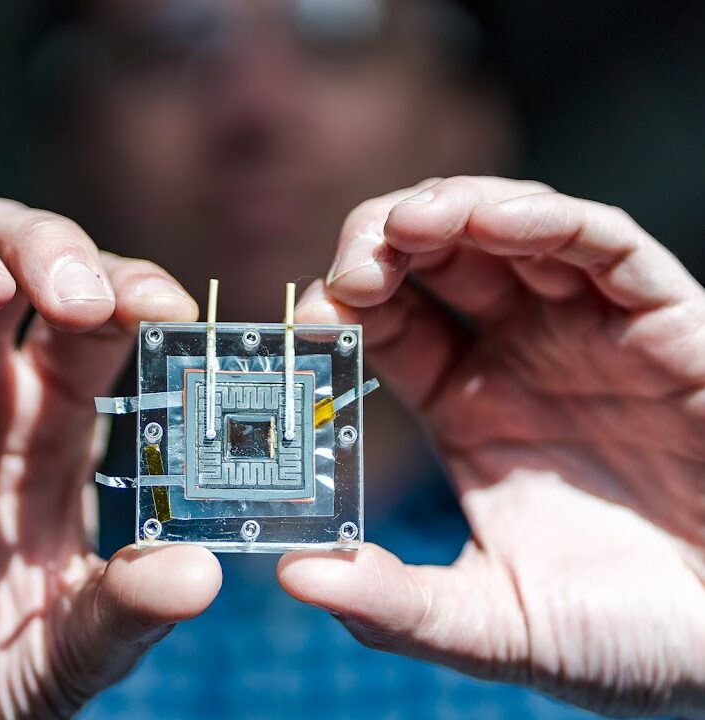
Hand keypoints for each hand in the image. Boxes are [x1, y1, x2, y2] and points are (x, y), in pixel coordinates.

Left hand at [278, 176, 704, 716]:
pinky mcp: (667, 322)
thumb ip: (396, 604)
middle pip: (435, 258)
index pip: (388, 325)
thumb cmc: (632, 633)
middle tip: (351, 264)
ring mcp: (590, 332)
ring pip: (511, 231)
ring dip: (452, 211)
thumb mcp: (495, 621)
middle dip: (383, 241)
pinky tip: (494, 221)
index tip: (309, 317)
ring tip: (405, 228)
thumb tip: (297, 577)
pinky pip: (605, 247)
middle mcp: (522, 356)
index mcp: (469, 407)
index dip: (344, 307)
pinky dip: (547, 220)